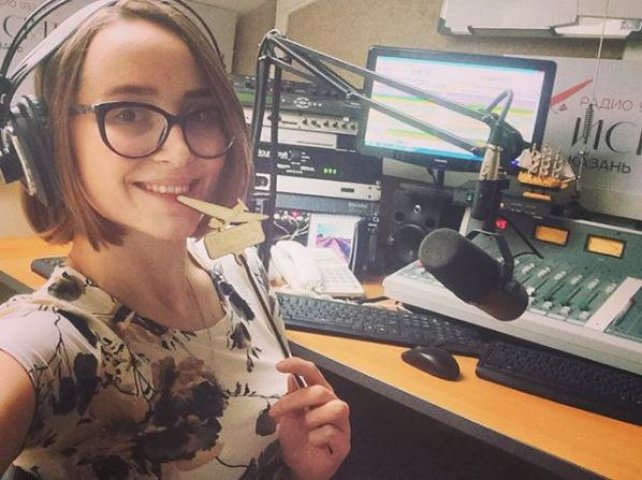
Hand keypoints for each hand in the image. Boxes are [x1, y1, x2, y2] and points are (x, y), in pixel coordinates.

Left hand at [269, 357, 350, 479]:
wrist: (302, 468)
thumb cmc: (298, 441)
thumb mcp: (286, 419)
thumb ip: (290, 399)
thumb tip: (291, 378)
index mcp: (318, 395)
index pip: (312, 373)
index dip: (298, 365)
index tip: (280, 366)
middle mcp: (332, 405)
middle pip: (321, 391)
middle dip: (296, 399)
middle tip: (277, 411)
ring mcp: (341, 423)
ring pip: (336, 407)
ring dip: (314, 417)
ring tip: (305, 427)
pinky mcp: (344, 442)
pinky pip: (333, 432)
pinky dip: (317, 437)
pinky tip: (313, 442)